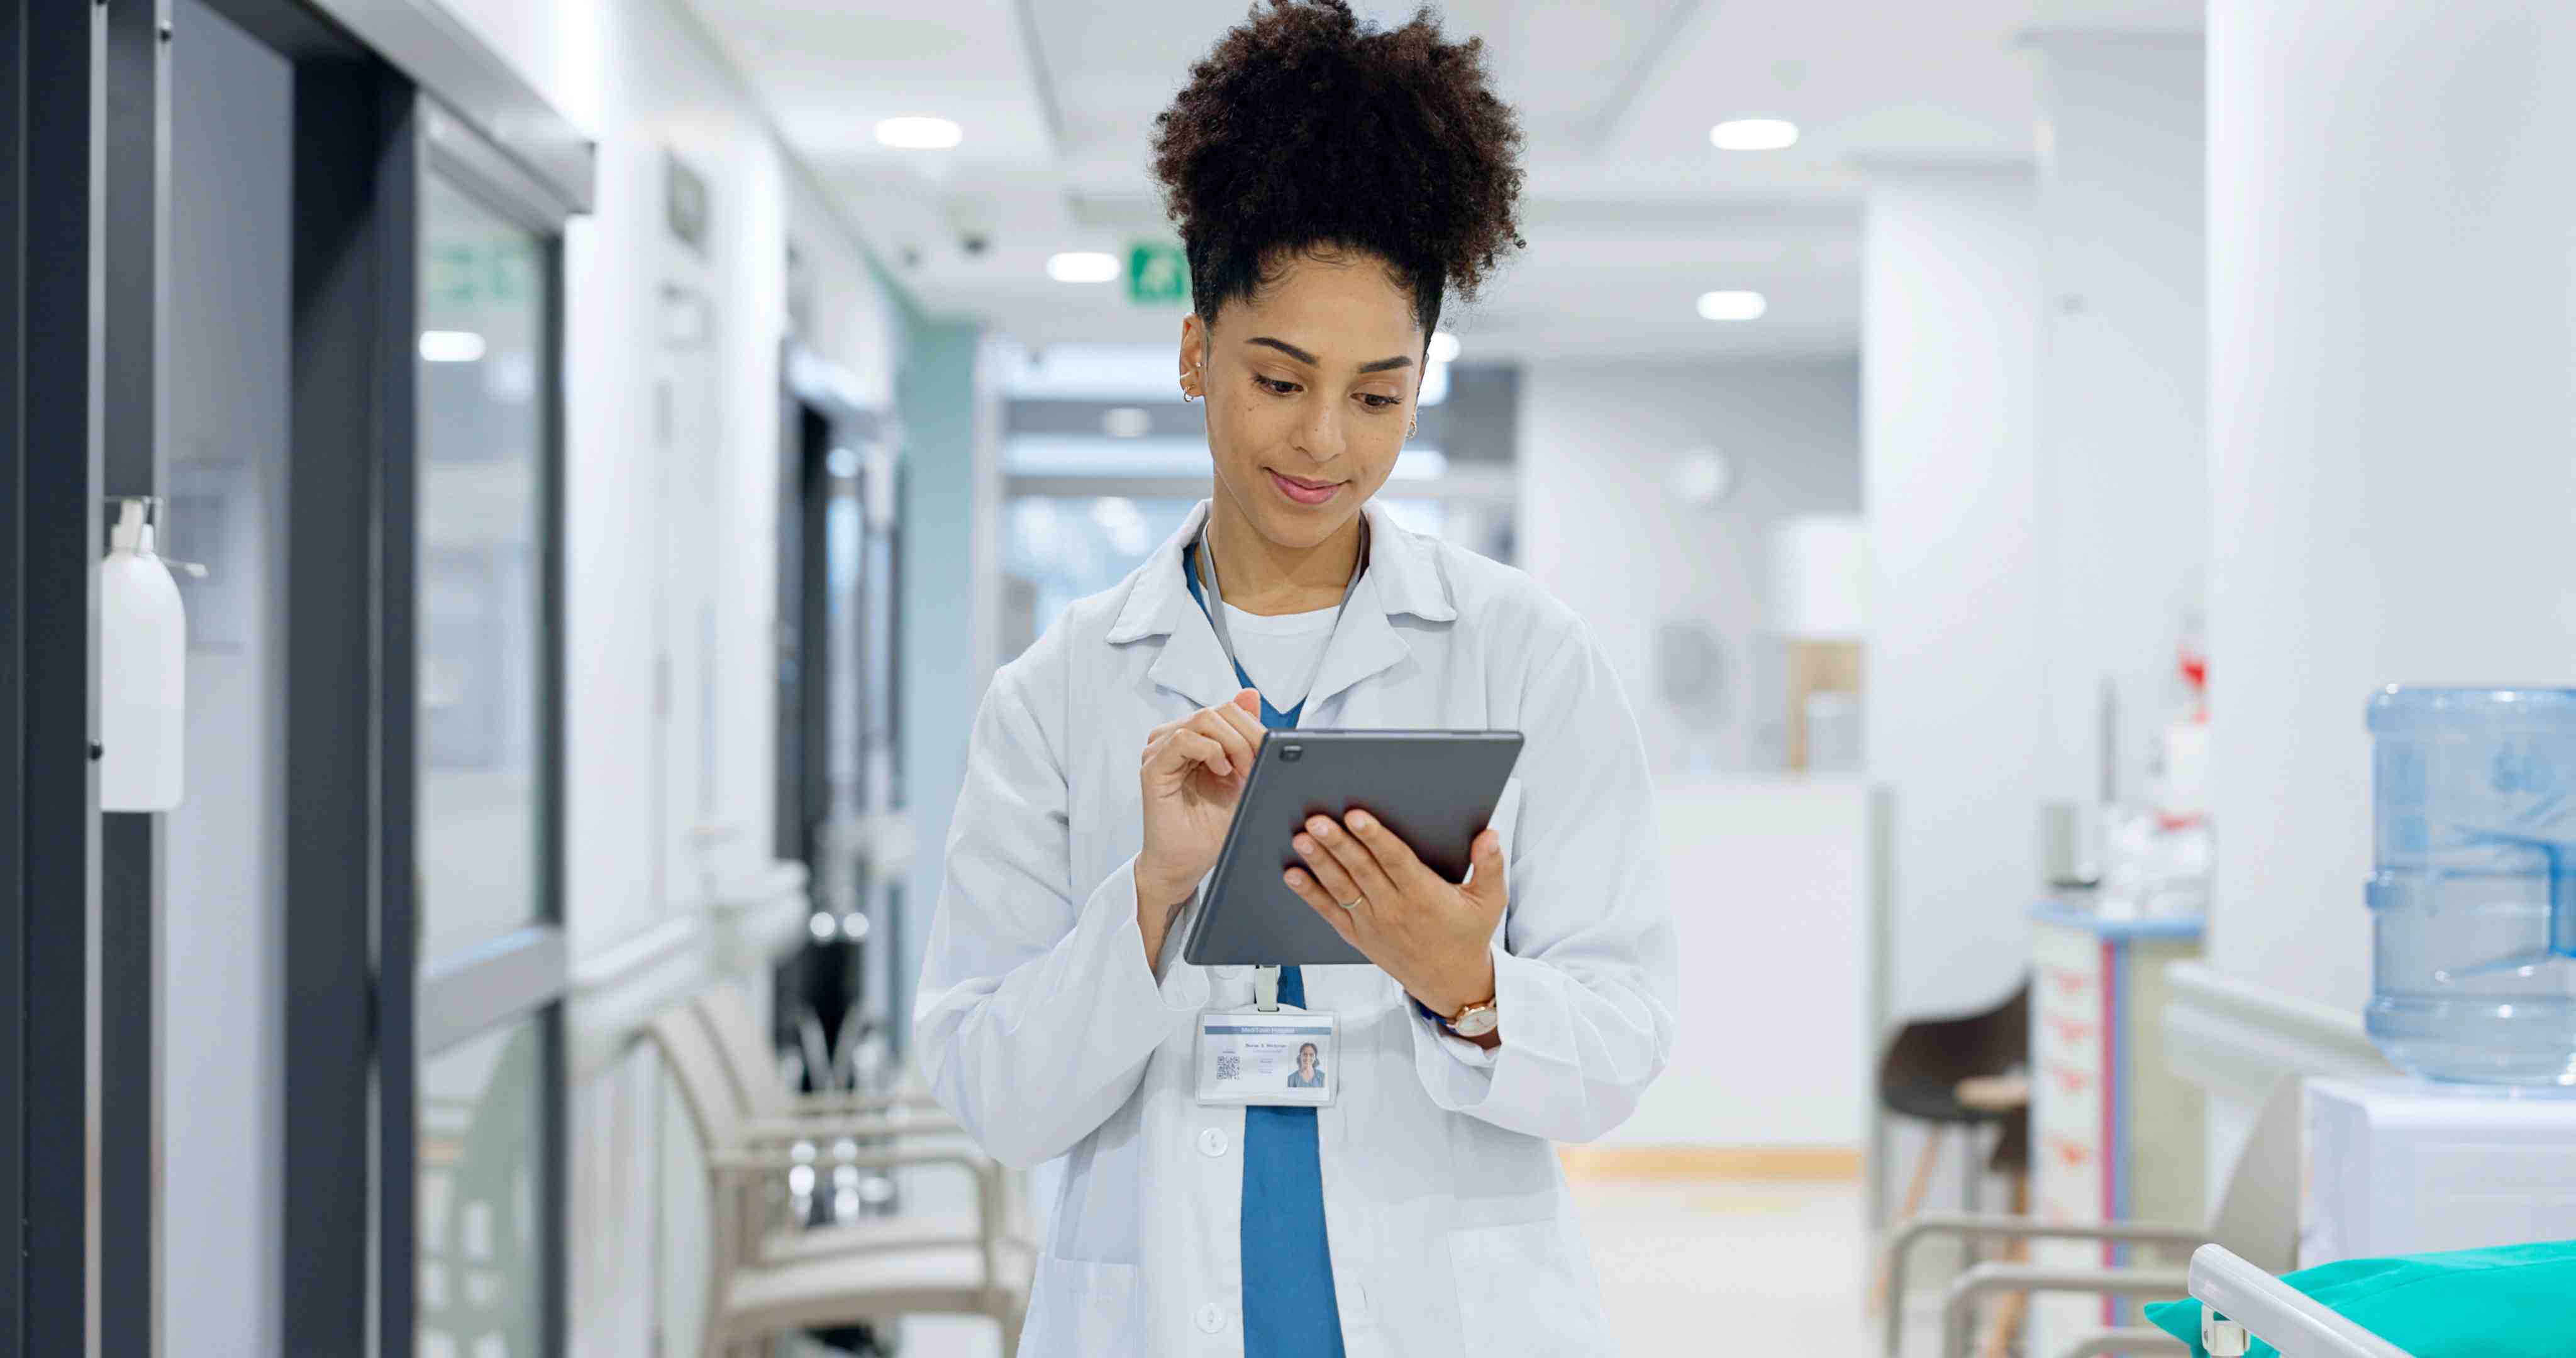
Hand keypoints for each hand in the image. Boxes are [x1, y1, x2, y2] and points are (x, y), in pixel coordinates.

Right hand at [1135, 690, 1265, 959]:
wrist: (1186, 863)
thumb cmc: (1211, 826)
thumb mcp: (1241, 777)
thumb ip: (1245, 737)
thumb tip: (1250, 692)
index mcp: (1194, 736)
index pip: (1229, 710)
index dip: (1255, 728)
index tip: (1270, 756)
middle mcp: (1173, 737)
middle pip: (1219, 711)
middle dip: (1248, 736)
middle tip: (1258, 767)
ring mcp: (1160, 749)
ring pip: (1203, 719)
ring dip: (1233, 744)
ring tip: (1240, 772)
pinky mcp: (1153, 767)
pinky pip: (1182, 739)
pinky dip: (1210, 751)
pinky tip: (1221, 772)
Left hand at [1282, 811, 1505, 1018]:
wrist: (1452, 984)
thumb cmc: (1468, 936)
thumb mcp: (1490, 901)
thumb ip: (1489, 866)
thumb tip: (1489, 835)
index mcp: (1425, 896)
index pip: (1396, 861)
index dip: (1375, 838)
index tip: (1357, 817)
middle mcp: (1395, 910)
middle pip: (1362, 871)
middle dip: (1338, 844)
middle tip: (1318, 820)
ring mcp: (1373, 924)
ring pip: (1342, 889)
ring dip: (1320, 863)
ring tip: (1302, 839)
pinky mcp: (1359, 936)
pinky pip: (1331, 913)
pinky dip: (1310, 895)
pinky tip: (1293, 875)